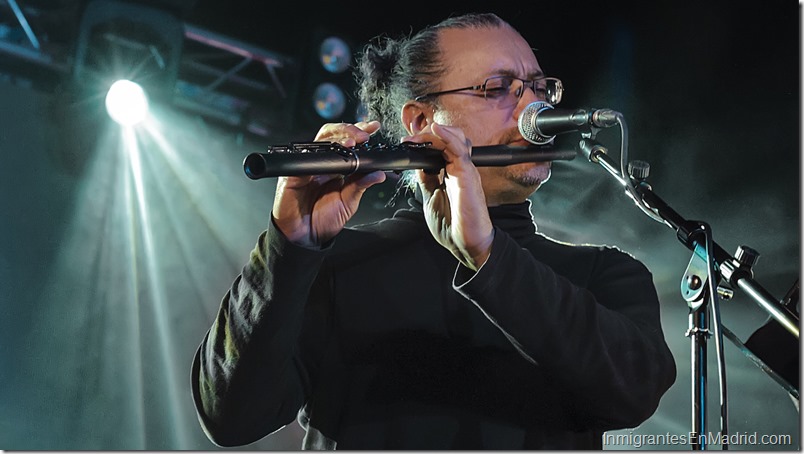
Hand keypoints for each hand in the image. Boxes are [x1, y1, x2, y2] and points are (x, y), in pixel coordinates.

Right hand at [271, 121, 386, 246]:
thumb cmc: (323, 220)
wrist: (306, 237)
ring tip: (352, 143)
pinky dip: (316, 157)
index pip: (345, 141)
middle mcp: (320, 163)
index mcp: (334, 167)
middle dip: (348, 130)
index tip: (373, 127)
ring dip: (335, 139)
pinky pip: (302, 161)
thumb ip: (361, 185)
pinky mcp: (291, 175)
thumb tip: (379, 173)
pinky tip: (329, 159)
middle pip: (330, 135)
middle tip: (363, 135)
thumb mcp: (348, 202)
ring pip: (318, 142)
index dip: (358, 131)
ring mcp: (305, 167)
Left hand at [404, 122, 493, 270]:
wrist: (465, 243)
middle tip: (410, 140)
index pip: (440, 148)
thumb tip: (418, 164)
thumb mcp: (431, 197)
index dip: (424, 142)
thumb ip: (427, 179)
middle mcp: (460, 169)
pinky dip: (448, 137)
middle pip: (449, 139)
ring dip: (436, 133)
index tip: (406, 143)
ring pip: (456, 139)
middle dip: (428, 135)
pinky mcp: (468, 175)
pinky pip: (460, 150)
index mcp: (451, 173)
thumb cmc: (452, 224)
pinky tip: (437, 130)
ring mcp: (465, 170)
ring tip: (419, 134)